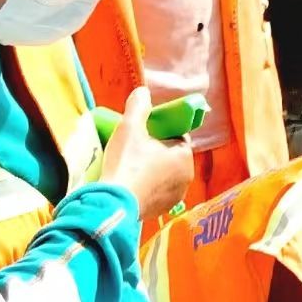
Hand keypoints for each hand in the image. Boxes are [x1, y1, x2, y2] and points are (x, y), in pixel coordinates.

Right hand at [99, 87, 192, 222]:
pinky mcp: (163, 209)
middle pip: (171, 156)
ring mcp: (176, 195)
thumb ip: (138, 106)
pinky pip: (157, 191)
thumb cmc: (126, 162)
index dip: (161, 132)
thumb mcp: (130, 127)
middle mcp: (187, 176)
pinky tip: (132, 184)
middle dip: (157, 151)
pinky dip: (148, 186)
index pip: (177, 136)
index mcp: (184, 155)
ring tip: (131, 167)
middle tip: (134, 149)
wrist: (114, 202)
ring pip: (165, 175)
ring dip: (153, 170)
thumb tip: (143, 92)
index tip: (144, 132)